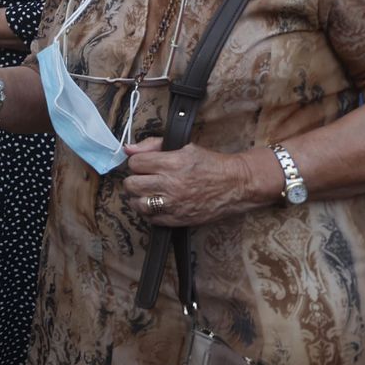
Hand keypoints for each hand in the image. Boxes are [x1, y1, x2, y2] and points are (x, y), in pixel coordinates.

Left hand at [120, 139, 266, 226]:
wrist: (237, 184)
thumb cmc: (211, 164)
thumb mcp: (184, 147)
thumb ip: (153, 145)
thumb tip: (128, 148)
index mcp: (171, 163)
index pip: (134, 163)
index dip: (138, 163)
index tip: (145, 164)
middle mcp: (170, 184)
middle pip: (131, 184)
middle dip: (135, 180)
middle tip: (145, 179)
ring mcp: (173, 204)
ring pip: (137, 203)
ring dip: (140, 197)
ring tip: (149, 193)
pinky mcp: (178, 219)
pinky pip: (150, 218)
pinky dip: (149, 212)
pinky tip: (158, 204)